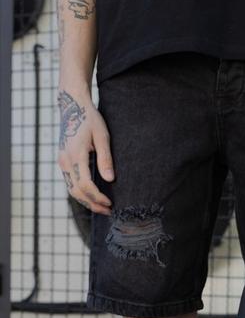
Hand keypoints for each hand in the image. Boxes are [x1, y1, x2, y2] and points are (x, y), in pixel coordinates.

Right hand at [56, 86, 114, 214]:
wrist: (72, 106)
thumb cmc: (90, 119)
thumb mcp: (102, 136)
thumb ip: (105, 159)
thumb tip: (110, 180)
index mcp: (76, 155)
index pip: (85, 185)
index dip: (98, 197)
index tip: (110, 203)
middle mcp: (65, 160)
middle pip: (77, 191)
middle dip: (92, 204)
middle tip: (108, 211)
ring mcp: (61, 161)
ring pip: (71, 189)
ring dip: (86, 201)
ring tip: (101, 207)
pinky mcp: (62, 161)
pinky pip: (70, 183)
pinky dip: (80, 193)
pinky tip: (92, 197)